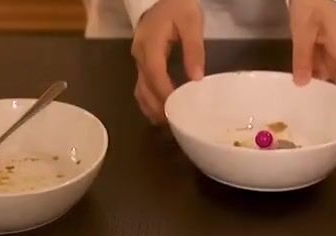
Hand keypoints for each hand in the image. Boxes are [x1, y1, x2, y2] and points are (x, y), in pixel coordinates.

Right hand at [131, 0, 205, 123]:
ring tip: (168, 122)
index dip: (164, 93)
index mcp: (150, 43)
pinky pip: (141, 86)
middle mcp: (139, 54)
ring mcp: (138, 59)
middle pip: (145, 86)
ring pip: (140, 89)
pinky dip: (149, 101)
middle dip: (158, 106)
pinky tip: (160, 112)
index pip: (155, 73)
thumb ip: (194, 50)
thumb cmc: (179, 7)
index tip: (177, 108)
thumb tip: (197, 78)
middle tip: (175, 123)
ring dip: (151, 107)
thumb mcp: (192, 22)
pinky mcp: (141, 63)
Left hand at [289, 0, 335, 97]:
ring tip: (312, 103)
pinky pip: (320, 60)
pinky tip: (303, 83)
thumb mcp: (303, 30)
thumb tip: (302, 84)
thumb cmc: (310, 2)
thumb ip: (302, 57)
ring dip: (323, 84)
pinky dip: (314, 72)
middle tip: (326, 113)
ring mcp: (331, 42)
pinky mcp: (321, 39)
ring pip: (330, 68)